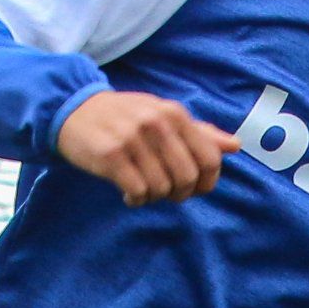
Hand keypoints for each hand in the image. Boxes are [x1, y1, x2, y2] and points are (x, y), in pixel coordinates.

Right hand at [57, 90, 234, 206]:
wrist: (73, 107)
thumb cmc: (124, 116)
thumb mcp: (162, 115)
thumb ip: (199, 132)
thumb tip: (235, 146)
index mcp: (174, 113)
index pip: (210, 158)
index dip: (207, 182)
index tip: (194, 188)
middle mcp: (157, 123)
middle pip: (188, 178)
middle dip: (179, 193)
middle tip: (165, 191)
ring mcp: (133, 139)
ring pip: (162, 188)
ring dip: (154, 197)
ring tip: (142, 187)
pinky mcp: (110, 156)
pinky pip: (138, 192)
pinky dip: (136, 200)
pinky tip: (127, 193)